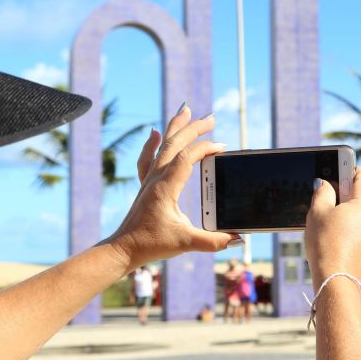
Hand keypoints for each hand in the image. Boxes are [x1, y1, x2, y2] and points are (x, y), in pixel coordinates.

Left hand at [105, 107, 239, 271]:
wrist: (123, 249)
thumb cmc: (151, 244)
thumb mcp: (185, 242)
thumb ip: (213, 241)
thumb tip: (237, 238)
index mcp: (165, 187)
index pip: (187, 158)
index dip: (205, 149)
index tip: (222, 148)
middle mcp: (156, 178)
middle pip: (175, 144)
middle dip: (193, 128)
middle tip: (210, 117)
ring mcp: (149, 180)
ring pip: (163, 145)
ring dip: (175, 127)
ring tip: (185, 110)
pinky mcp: (146, 186)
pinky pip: (148, 158)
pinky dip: (152, 143)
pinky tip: (155, 133)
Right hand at [304, 167, 360, 284]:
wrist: (335, 279)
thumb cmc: (325, 244)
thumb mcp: (317, 212)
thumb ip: (322, 192)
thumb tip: (325, 184)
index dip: (347, 170)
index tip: (335, 171)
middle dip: (346, 194)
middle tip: (328, 199)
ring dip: (351, 213)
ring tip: (331, 222)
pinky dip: (355, 228)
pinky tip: (339, 236)